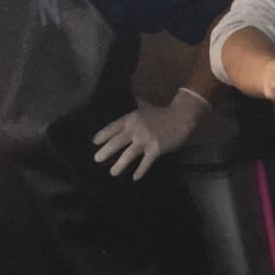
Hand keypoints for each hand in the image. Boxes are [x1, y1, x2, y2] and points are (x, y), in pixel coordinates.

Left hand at [91, 89, 210, 179]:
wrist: (180, 119)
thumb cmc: (162, 113)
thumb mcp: (144, 107)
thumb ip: (134, 106)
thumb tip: (129, 96)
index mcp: (130, 119)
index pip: (112, 128)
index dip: (102, 135)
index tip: (94, 142)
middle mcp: (135, 130)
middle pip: (116, 142)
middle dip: (105, 152)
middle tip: (96, 159)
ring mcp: (145, 140)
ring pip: (128, 155)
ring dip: (119, 165)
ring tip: (112, 172)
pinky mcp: (155, 150)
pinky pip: (146, 163)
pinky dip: (140, 171)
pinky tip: (135, 178)